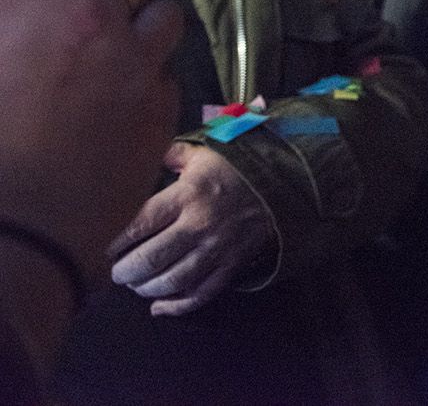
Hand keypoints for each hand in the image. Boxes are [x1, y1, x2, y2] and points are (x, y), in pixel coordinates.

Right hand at [0, 0, 180, 275]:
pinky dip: (146, 80)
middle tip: (90, 9)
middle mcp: (86, 17)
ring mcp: (131, 64)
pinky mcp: (158, 111)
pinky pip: (165, 74)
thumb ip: (5, 5)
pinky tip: (115, 104)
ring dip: (142, 24)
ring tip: (111, 51)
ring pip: (165, 14)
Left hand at [108, 143, 272, 315]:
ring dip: (146, 289)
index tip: (106, 249)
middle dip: (125, 272)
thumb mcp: (205, 154)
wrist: (286, 183)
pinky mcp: (232, 265)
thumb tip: (142, 155)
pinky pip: (201, 294)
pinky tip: (159, 307)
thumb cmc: (238, 168)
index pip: (140, 224)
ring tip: (136, 285)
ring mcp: (217, 248)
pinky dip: (177, 306)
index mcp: (187, 195)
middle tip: (116, 273)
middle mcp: (199, 225)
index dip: (116, 242)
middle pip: (151, 259)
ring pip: (172, 281)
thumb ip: (171, 155)